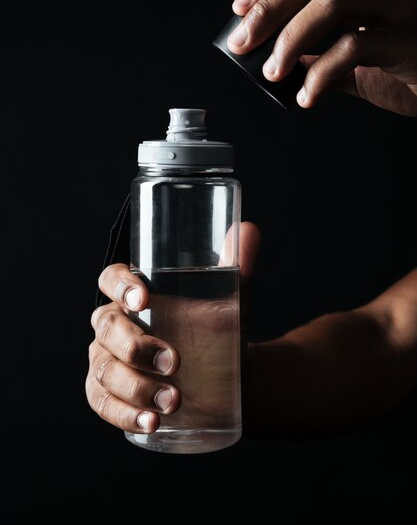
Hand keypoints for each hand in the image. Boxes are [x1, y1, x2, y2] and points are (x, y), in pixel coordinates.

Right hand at [85, 222, 260, 434]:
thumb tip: (250, 230)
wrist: (224, 377)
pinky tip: (150, 423)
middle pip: (106, 328)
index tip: (145, 298)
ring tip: (173, 401)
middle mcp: (113, 324)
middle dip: (135, 346)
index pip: (110, 279)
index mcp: (133, 293)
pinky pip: (103, 404)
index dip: (119, 286)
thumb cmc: (217, 331)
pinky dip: (123, 415)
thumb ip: (237, 266)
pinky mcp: (109, 394)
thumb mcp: (229, 300)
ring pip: (105, 370)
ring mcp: (106, 360)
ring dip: (136, 387)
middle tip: (173, 361)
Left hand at [227, 0, 416, 115]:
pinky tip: (306, 96)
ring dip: (290, 37)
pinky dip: (320, 74)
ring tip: (271, 72)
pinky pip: (355, 46)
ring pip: (333, 1)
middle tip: (242, 43)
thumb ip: (324, 60)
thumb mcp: (360, 63)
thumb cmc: (410, 70)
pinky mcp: (409, 40)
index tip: (239, 9)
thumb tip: (281, 68)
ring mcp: (401, 8)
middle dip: (269, 8)